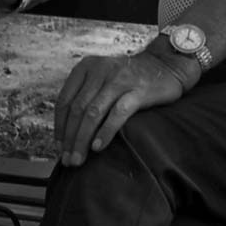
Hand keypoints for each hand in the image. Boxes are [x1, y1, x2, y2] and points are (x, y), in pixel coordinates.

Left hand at [53, 50, 187, 167]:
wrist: (166, 65)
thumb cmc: (129, 78)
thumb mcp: (102, 77)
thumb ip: (86, 96)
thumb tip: (67, 133)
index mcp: (86, 67)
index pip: (65, 100)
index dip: (60, 126)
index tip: (59, 147)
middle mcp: (100, 70)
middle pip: (78, 109)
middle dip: (70, 138)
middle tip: (68, 160)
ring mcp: (119, 79)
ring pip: (93, 113)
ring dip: (83, 139)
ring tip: (79, 159)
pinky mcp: (138, 91)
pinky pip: (117, 114)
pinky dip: (105, 132)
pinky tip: (98, 147)